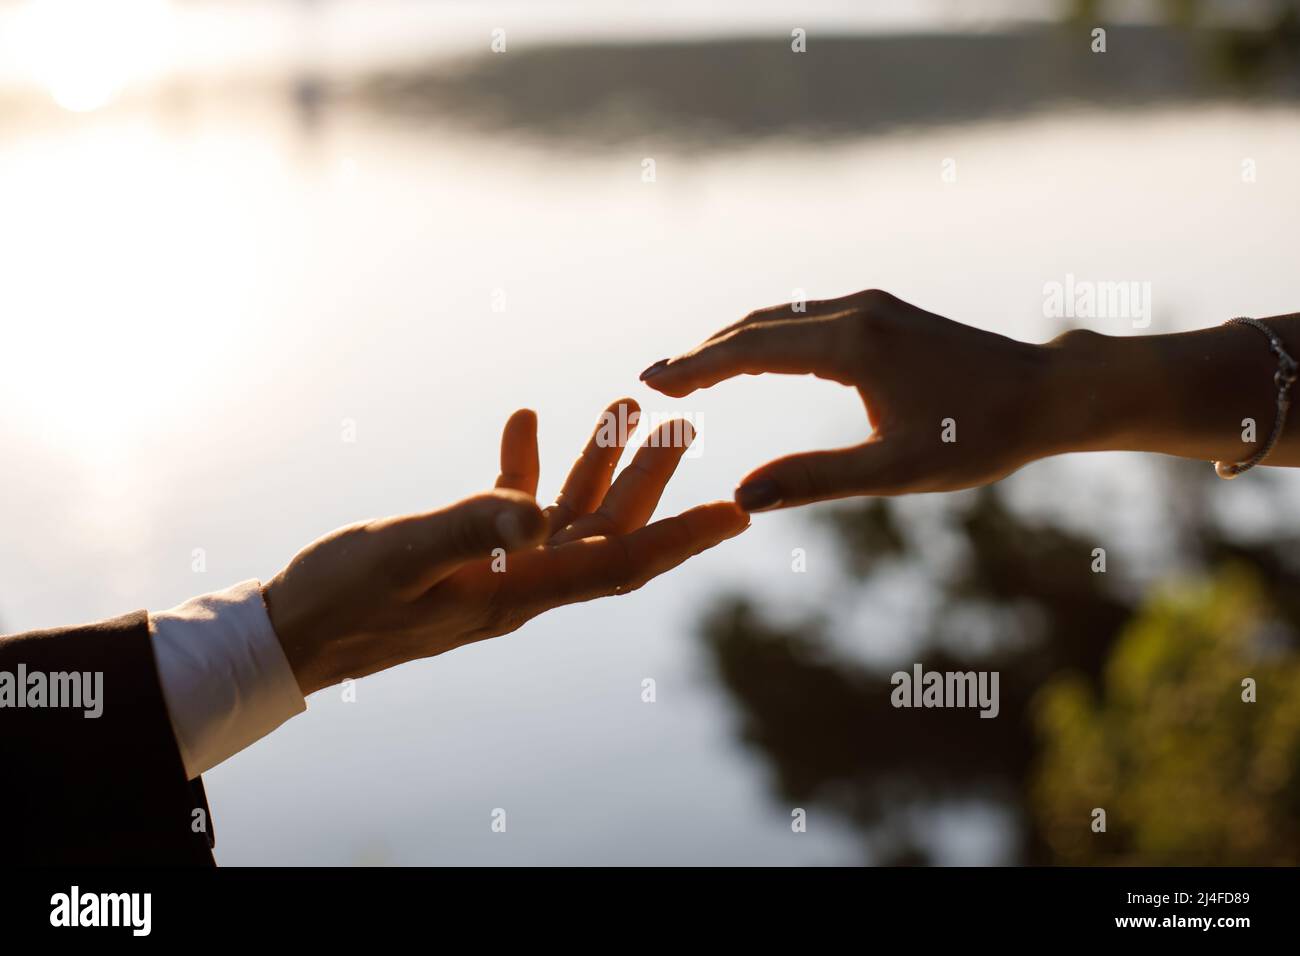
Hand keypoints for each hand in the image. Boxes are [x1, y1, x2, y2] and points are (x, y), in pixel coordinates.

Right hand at [263, 399, 747, 694]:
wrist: (289, 633)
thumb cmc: (340, 600)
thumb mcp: (402, 557)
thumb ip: (468, 530)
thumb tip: (537, 513)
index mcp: (518, 593)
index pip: (620, 564)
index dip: (683, 537)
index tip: (738, 511)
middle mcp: (518, 584)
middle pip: (606, 530)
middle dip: (650, 479)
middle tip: (685, 424)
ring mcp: (492, 570)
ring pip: (565, 514)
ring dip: (598, 463)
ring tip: (625, 406)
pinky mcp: (460, 554)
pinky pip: (508, 506)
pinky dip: (524, 465)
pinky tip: (526, 419)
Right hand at [640, 290, 1055, 508]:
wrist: (1049, 393)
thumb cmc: (980, 435)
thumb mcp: (897, 471)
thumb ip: (816, 480)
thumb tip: (744, 497)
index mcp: (853, 344)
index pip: (751, 350)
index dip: (697, 367)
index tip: (650, 381)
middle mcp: (856, 312)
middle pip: (757, 326)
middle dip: (703, 352)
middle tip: (654, 378)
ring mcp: (872, 307)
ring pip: (781, 319)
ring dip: (732, 342)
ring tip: (690, 370)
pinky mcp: (884, 314)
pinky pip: (805, 320)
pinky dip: (765, 338)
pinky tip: (754, 357)